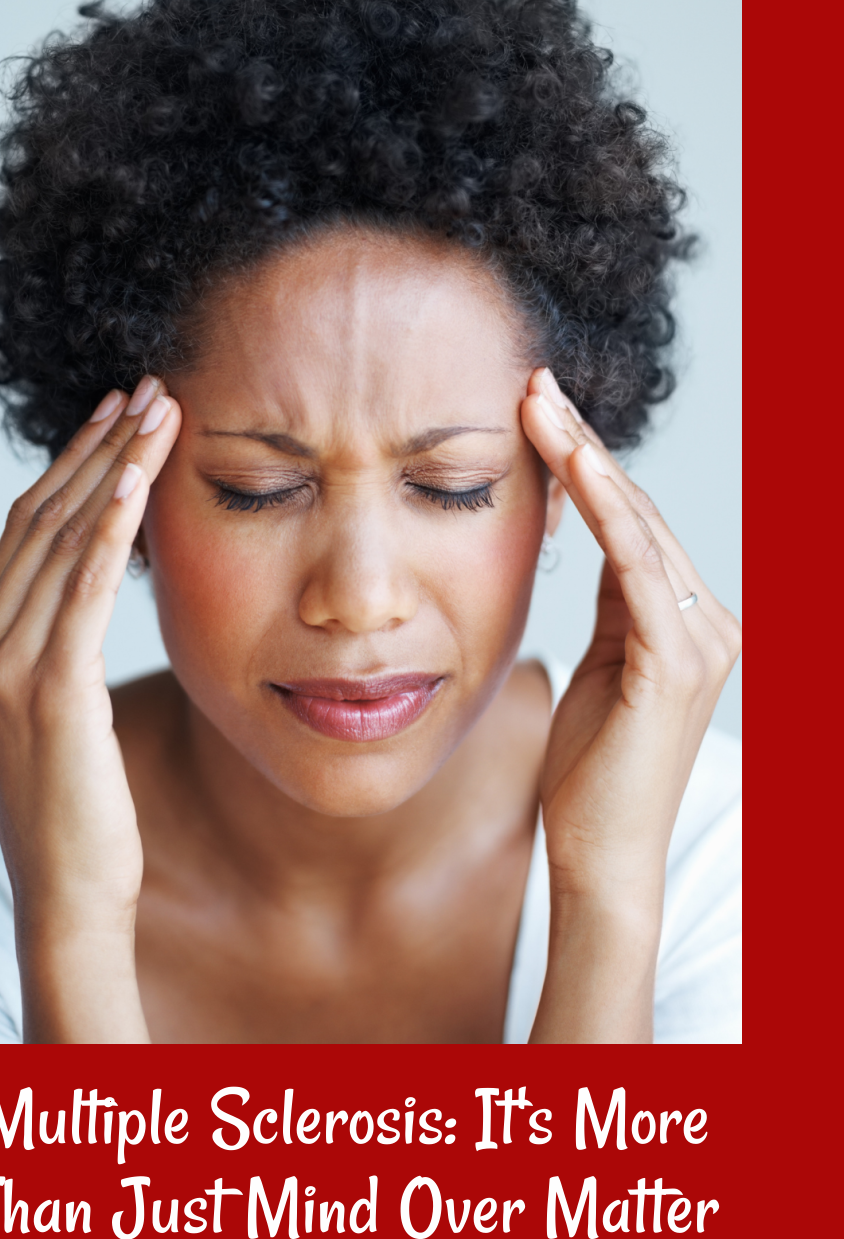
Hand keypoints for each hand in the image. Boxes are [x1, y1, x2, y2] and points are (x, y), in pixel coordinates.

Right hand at [0, 376, 181, 1041]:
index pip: (26, 529)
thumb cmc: (81, 808)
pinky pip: (81, 593)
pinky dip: (107, 531)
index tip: (120, 414)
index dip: (73, 464)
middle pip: (41, 519)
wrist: (71, 898)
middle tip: (150, 389)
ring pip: (62, 541)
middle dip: (98, 447)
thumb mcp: (61, 713)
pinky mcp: (50, 695)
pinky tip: (138, 482)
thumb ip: (62, 647)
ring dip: (114, 468)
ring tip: (160, 414)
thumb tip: (95, 593)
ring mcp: (5, 669)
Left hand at [520, 368, 740, 1041]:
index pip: (629, 522)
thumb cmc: (589, 772)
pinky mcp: (678, 660)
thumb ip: (608, 613)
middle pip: (636, 509)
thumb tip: (589, 554)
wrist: (599, 854)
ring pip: (639, 525)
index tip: (535, 411)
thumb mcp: (598, 671)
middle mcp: (705, 620)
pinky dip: (609, 510)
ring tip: (539, 405)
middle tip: (532, 384)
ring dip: (586, 458)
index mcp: (682, 621)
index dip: (583, 463)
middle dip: (581, 443)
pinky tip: (573, 463)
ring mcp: (700, 638)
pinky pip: (640, 568)